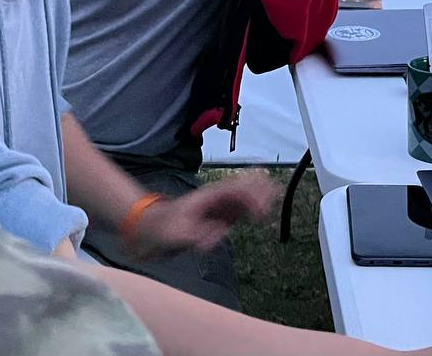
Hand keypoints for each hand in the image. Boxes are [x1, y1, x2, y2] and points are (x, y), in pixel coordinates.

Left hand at [129, 172, 277, 259]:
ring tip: (276, 193)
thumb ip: (193, 238)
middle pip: (243, 188)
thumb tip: (208, 243)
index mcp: (208, 198)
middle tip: (275, 194)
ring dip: (259, 195)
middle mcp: (217, 199)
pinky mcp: (221, 216)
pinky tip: (263, 209)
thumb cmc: (164, 229)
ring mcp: (220, 206)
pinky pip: (241, 208)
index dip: (248, 197)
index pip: (233, 192)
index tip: (260, 210)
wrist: (154, 227)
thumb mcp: (175, 235)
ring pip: (245, 195)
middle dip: (258, 190)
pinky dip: (253, 206)